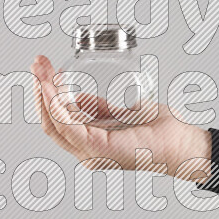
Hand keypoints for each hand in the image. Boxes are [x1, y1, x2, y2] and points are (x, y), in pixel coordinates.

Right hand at [30, 55, 210, 181]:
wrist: (181, 142)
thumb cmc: (158, 130)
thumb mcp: (120, 110)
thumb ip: (96, 107)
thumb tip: (75, 95)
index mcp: (89, 144)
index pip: (56, 120)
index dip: (46, 95)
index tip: (43, 69)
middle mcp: (86, 152)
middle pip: (50, 121)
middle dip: (40, 89)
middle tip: (37, 64)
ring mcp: (91, 153)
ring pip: (55, 123)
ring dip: (44, 94)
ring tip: (41, 70)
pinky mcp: (100, 149)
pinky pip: (69, 127)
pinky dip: (57, 107)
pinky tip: (52, 89)